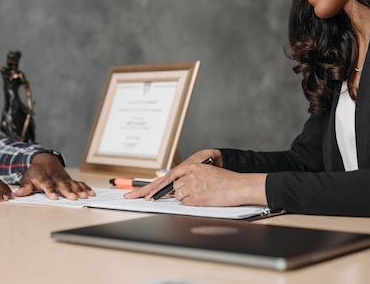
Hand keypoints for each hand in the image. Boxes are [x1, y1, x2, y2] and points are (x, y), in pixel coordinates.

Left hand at [14, 153, 94, 199]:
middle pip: (62, 184)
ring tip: (85, 196)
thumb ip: (25, 186)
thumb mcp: (27, 177)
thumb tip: (18, 193)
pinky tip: (91, 193)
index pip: (47, 184)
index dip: (50, 190)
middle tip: (73, 197)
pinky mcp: (70, 179)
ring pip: (72, 184)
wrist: (46, 159)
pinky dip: (85, 187)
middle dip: (68, 191)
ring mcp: (64, 178)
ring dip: (79, 190)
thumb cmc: (36, 171)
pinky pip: (79, 183)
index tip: (54, 197)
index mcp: (44, 177)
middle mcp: (55, 177)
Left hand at [124, 149, 267, 206]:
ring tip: (201, 194)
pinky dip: (192, 203)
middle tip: (130, 198)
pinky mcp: (196, 197)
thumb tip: (175, 189)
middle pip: (164, 186)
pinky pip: (186, 203)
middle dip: (146, 193)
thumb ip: (188, 179)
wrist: (239, 186)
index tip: (138, 193)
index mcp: (189, 167)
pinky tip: (203, 198)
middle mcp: (188, 175)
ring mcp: (191, 186)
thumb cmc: (224, 181)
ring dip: (184, 197)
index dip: (149, 186)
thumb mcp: (204, 174)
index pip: (165, 177)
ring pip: (177, 196)